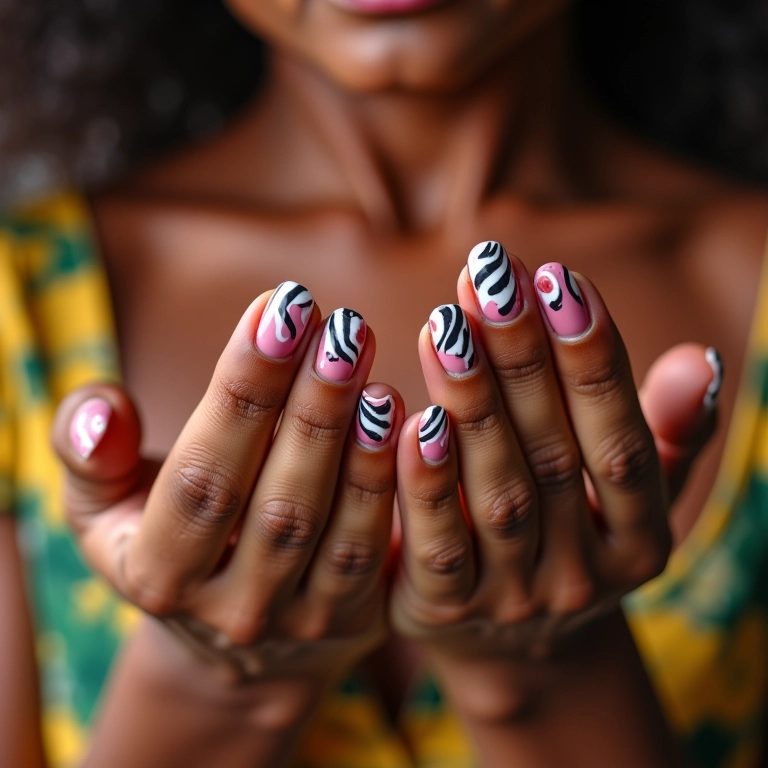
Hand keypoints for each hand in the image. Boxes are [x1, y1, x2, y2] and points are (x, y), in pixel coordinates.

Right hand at [52, 285, 402, 703]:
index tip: (275, 309)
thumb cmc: (167, 537)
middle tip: (342, 325)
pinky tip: (413, 419)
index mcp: (159, 575)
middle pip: (277, 504)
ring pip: (336, 530)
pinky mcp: (354, 617)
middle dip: (311, 408)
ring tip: (371, 365)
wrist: (233, 629)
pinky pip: (378, 551)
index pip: (200, 481)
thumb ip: (92, 457)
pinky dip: (394, 484)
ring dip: (359, 442)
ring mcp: (299, 620)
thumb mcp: (105, 506)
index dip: (239, 394)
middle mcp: (232, 610)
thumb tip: (102, 412)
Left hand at [390, 243, 718, 710]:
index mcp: (640, 543)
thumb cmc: (573, 535)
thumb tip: (700, 360)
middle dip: (522, 358)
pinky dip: (424, 482)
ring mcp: (512, 598)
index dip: (593, 359)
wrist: (515, 644)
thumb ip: (666, 432)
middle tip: (490, 275)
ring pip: (497, 495)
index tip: (558, 277)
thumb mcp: (631, 496)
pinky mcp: (443, 611)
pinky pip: (435, 548)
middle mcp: (583, 576)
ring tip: (446, 324)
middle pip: (555, 456)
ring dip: (473, 405)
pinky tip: (407, 416)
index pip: (624, 443)